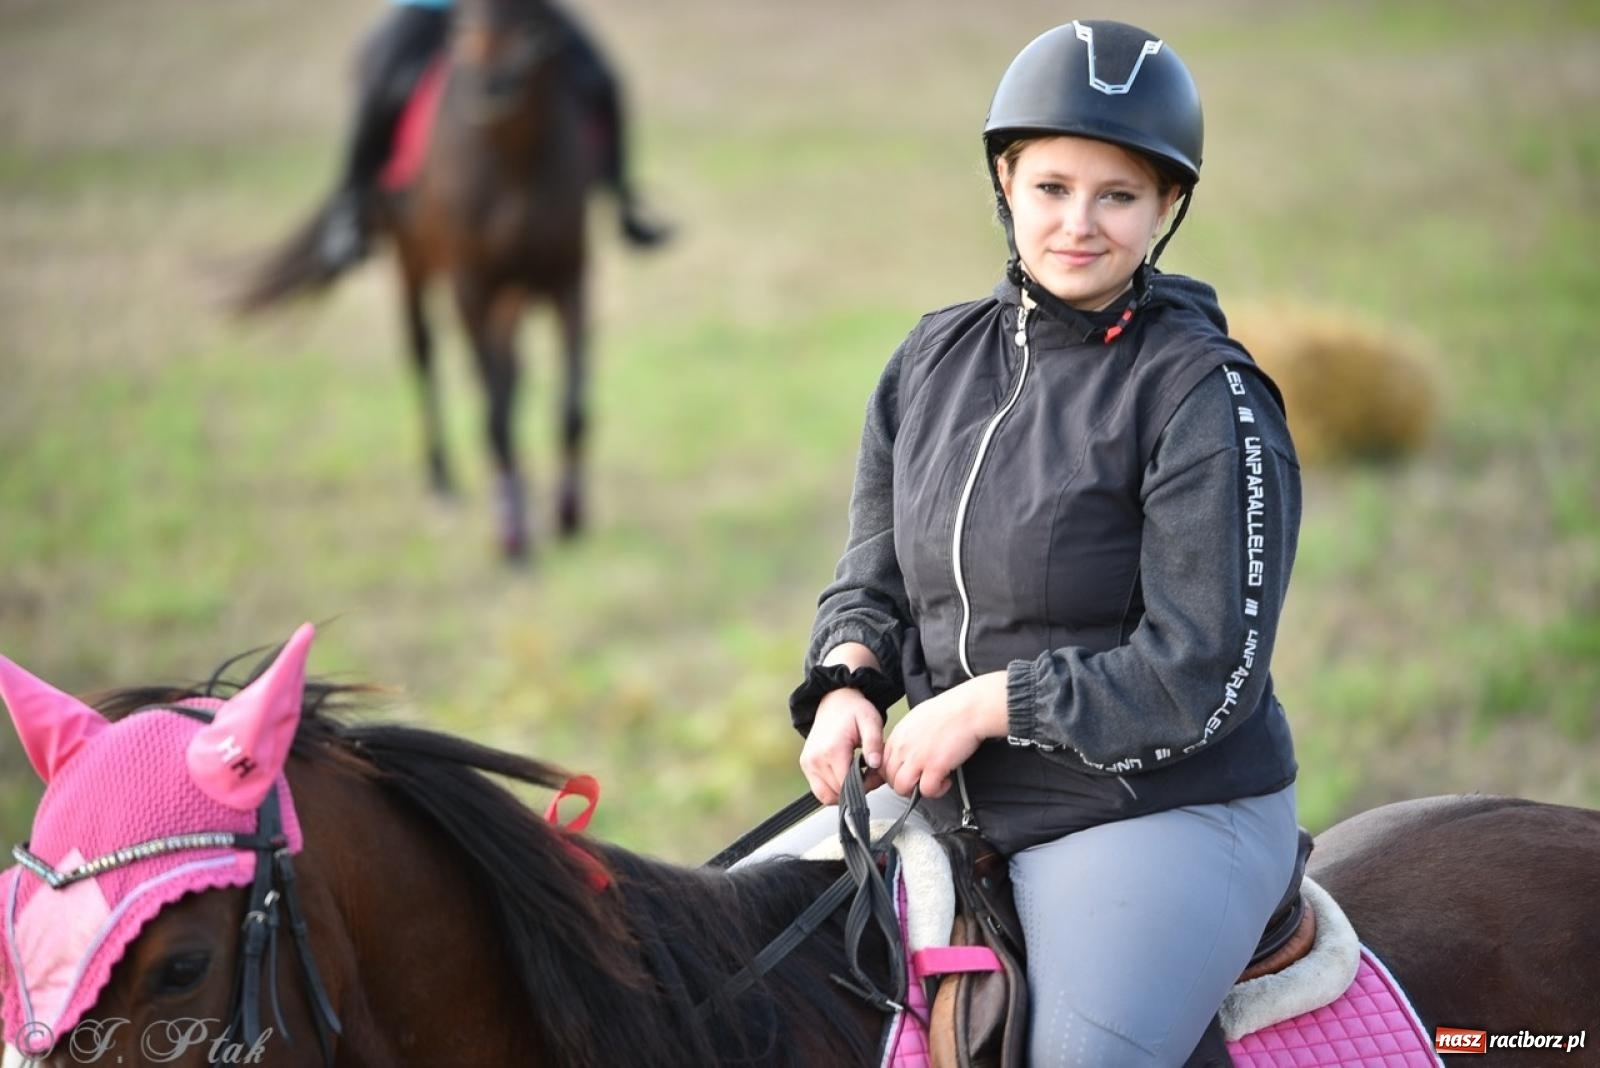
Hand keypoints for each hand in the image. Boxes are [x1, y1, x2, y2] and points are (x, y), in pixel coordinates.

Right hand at [799, 687, 884, 804]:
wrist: (834, 700)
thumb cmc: (853, 710)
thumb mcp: (870, 721)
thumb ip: (874, 743)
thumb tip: (875, 764)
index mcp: (832, 750)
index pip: (847, 786)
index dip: (864, 786)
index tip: (873, 776)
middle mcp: (815, 759)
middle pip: (837, 793)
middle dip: (855, 790)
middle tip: (868, 775)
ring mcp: (808, 763)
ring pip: (826, 796)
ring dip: (843, 792)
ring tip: (855, 775)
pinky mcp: (806, 764)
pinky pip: (819, 790)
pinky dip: (833, 788)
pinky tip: (844, 774)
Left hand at [881, 672, 1006, 797]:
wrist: (968, 709)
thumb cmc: (950, 710)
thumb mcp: (917, 718)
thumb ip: (908, 736)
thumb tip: (909, 749)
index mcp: (898, 735)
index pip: (883, 764)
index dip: (895, 774)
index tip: (907, 775)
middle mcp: (903, 748)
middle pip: (890, 778)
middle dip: (905, 784)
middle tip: (920, 781)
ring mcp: (916, 759)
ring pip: (902, 788)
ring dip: (916, 790)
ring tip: (932, 782)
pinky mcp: (934, 767)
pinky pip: (926, 791)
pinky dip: (937, 790)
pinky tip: (945, 780)